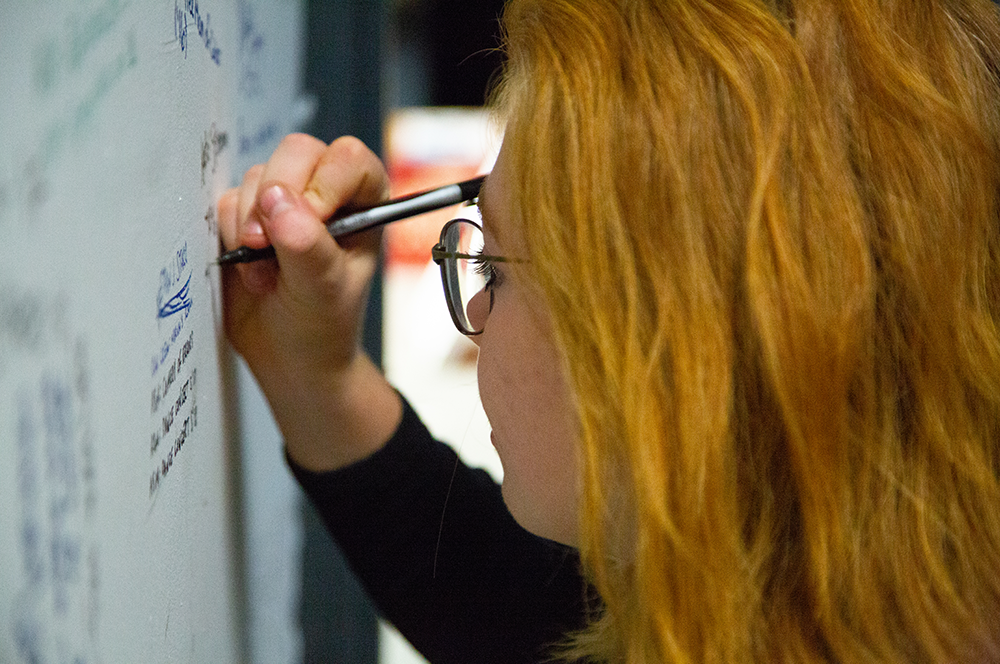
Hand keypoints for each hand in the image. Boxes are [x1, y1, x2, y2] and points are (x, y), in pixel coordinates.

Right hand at [218, 134, 401, 469]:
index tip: (311, 222)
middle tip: (268, 246)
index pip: (349, 159)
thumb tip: (278, 201)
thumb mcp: (323, 289)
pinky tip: (249, 270)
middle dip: (276, 198)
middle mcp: (326, 190)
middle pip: (296, 152)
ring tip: (267, 272)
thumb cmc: (322, 324)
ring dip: (251, 225)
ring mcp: (284, 200)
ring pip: (257, 177)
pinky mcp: (245, 214)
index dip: (324, 183)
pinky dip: (229, 235)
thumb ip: (306, 245)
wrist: (288, 357)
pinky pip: (225, 201)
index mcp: (365, 201)